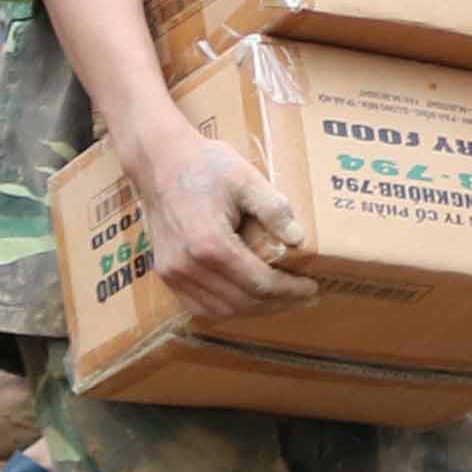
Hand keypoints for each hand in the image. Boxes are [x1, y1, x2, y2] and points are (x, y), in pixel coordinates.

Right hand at [126, 113, 316, 324]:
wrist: (159, 160)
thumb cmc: (204, 165)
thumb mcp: (246, 178)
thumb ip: (273, 209)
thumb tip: (299, 239)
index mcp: (211, 244)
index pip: (260, 283)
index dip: (290, 291)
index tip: (312, 288)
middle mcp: (188, 266)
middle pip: (242, 302)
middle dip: (278, 304)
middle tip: (303, 297)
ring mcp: (173, 272)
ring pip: (220, 310)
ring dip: (253, 310)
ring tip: (280, 300)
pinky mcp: (165, 272)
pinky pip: (197, 305)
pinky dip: (225, 308)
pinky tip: (246, 299)